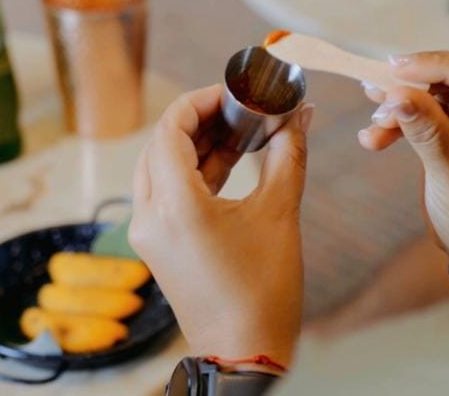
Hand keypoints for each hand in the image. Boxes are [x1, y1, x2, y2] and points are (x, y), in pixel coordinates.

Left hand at [129, 84, 313, 367]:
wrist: (245, 352)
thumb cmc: (263, 291)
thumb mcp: (279, 215)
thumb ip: (288, 156)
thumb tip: (300, 116)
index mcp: (174, 206)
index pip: (171, 129)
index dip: (201, 101)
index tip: (234, 94)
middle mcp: (149, 216)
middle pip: (161, 144)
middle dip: (200, 120)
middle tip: (239, 110)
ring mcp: (148, 233)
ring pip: (160, 167)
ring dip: (196, 145)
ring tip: (240, 132)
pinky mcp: (156, 245)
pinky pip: (165, 192)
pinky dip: (192, 172)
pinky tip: (228, 161)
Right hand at [358, 52, 448, 290]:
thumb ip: (428, 132)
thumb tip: (396, 94)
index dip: (436, 66)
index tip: (394, 71)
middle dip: (415, 84)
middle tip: (375, 93)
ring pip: (441, 91)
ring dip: (404, 105)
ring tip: (373, 126)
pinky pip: (433, 110)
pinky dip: (405, 119)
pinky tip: (376, 137)